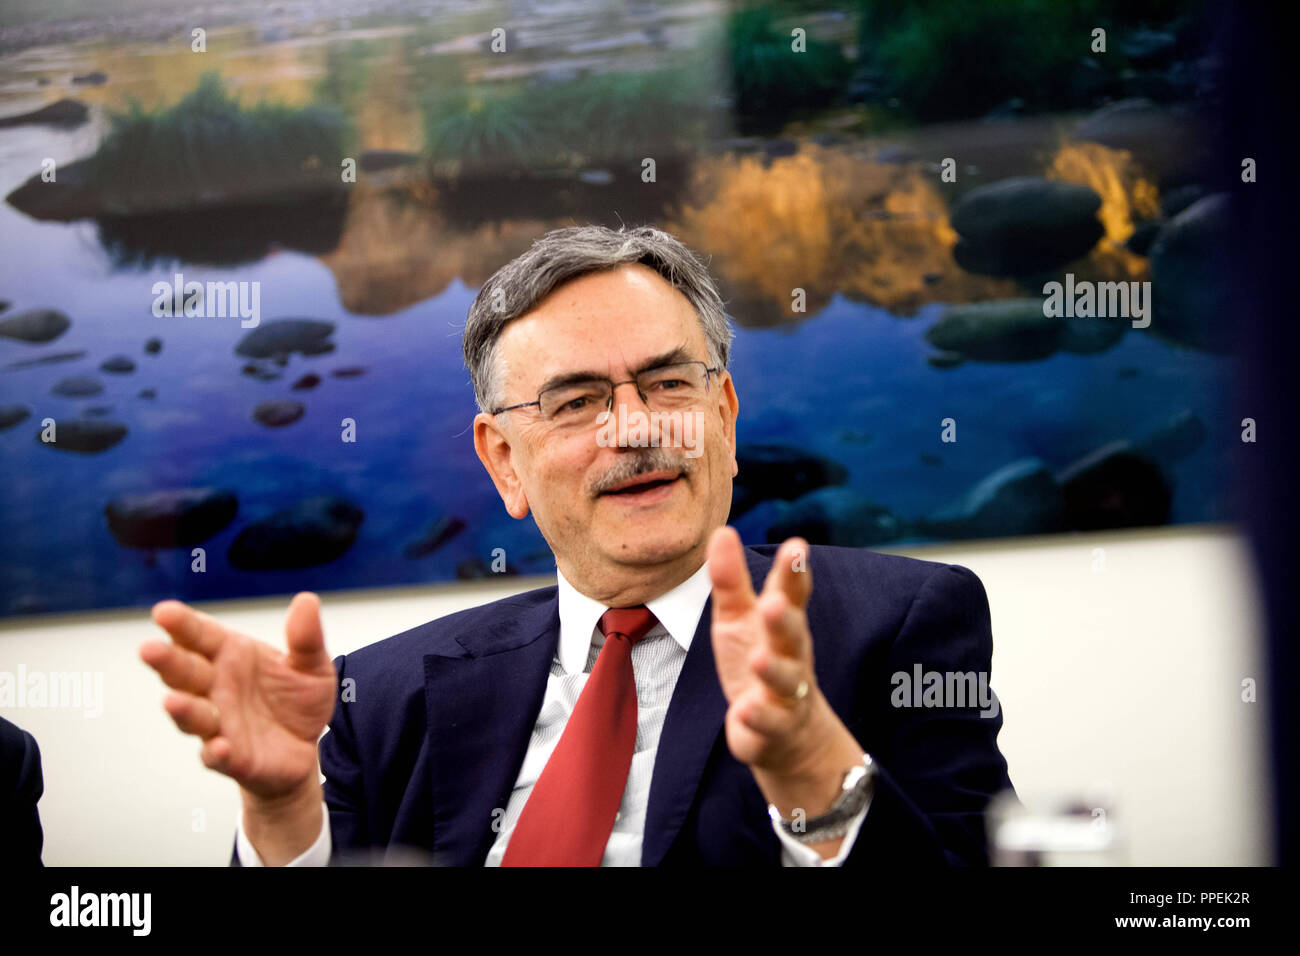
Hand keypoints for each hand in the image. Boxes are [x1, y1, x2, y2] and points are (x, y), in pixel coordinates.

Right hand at [140, 592, 336, 801]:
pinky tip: (219, 747)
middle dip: (166, 661)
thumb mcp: (311, 665)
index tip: (163, 612)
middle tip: (149, 649)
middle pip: (185, 672)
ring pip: (192, 715)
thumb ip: (305, 637)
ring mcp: (219, 723)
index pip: (200, 635)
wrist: (307, 747)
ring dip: (182, 708)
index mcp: (231, 655)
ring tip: (173, 701)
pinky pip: (217, 757)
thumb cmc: (297, 699)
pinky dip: (215, 753)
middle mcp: (216, 687)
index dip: (181, 624)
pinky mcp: (231, 758)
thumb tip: (307, 600)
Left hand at [708, 528, 867, 851]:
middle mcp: (791, 655)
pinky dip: (757, 719)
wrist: (786, 733)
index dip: (793, 571)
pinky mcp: (774, 728)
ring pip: (785, 680)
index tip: (797, 545)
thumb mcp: (739, 618)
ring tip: (758, 659)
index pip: (790, 593)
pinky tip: (743, 712)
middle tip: (773, 602)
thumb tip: (722, 531)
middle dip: (784, 618)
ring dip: (773, 669)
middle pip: (792, 633)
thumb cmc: (761, 659)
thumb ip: (732, 580)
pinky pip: (768, 724)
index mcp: (782, 623)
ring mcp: (786, 694)